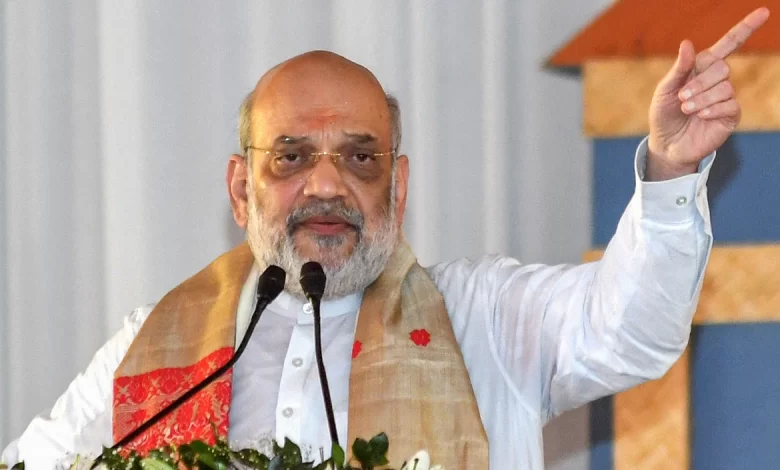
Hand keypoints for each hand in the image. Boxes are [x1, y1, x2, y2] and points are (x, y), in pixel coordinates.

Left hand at [646, 7, 769, 180]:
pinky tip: (701, 116)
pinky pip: (731, 104)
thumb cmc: (664, 115)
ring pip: (725, 87)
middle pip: (722, 67)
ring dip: (701, 98)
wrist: (667, 144)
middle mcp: (717, 80)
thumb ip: (678, 69)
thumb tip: (687, 43)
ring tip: (687, 109)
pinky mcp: (731, 116)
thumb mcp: (665, 90)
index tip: (763, 12)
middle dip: (699, 82)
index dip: (745, 28)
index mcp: (702, 68)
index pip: (728, 45)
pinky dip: (712, 109)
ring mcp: (726, 98)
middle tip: (683, 97)